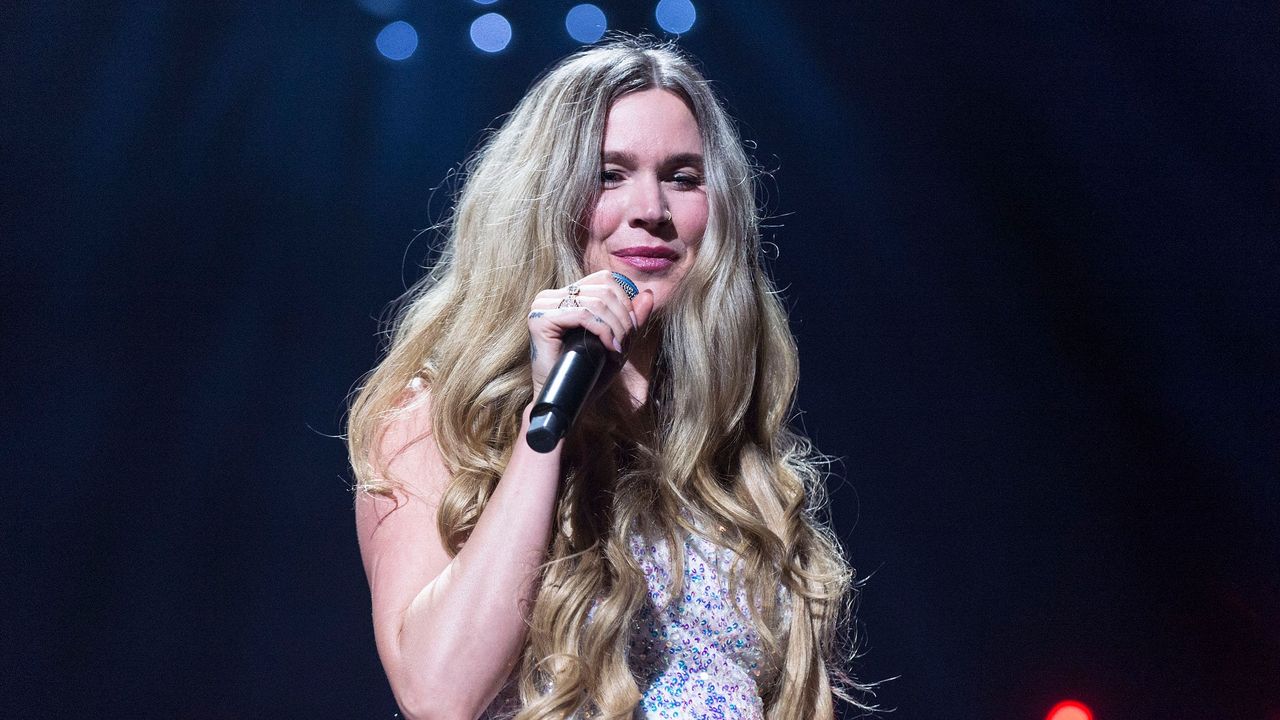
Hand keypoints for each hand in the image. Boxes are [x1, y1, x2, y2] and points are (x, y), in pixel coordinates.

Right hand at [527, 270, 655, 392]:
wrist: (567, 401)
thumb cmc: (589, 374)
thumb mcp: (617, 341)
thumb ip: (631, 317)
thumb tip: (648, 293)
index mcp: (565, 295)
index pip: (604, 280)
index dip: (624, 301)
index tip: (629, 329)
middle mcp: (551, 296)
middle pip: (604, 289)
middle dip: (623, 318)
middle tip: (625, 344)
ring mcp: (542, 306)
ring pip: (596, 302)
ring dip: (616, 327)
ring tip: (618, 349)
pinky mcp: (540, 319)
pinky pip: (582, 314)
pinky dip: (603, 331)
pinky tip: (609, 348)